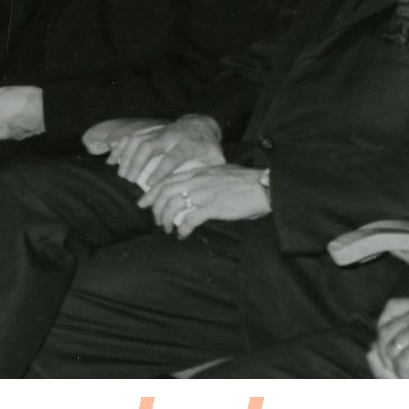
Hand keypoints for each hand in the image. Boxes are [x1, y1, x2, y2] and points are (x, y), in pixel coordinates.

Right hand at [96, 115, 224, 189]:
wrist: (201, 125)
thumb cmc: (208, 147)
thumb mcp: (216, 158)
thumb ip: (211, 172)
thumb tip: (203, 190)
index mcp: (187, 145)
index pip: (171, 158)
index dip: (159, 170)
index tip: (147, 183)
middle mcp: (170, 136)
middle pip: (148, 146)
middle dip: (136, 162)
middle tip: (129, 179)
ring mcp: (158, 132)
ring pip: (138, 140)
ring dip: (126, 156)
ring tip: (121, 174)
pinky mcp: (150, 130)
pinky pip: (132, 136)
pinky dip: (120, 147)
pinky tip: (112, 160)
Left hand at [143, 164, 270, 236]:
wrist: (264, 185)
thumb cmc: (246, 181)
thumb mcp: (220, 173)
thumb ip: (204, 180)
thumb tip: (194, 190)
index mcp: (197, 173)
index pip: (166, 180)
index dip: (151, 192)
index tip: (143, 202)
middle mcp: (197, 181)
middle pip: (164, 193)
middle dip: (155, 208)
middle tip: (155, 220)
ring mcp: (204, 193)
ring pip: (173, 205)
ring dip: (166, 219)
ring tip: (168, 229)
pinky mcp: (213, 206)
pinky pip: (190, 219)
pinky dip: (182, 228)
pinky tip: (183, 235)